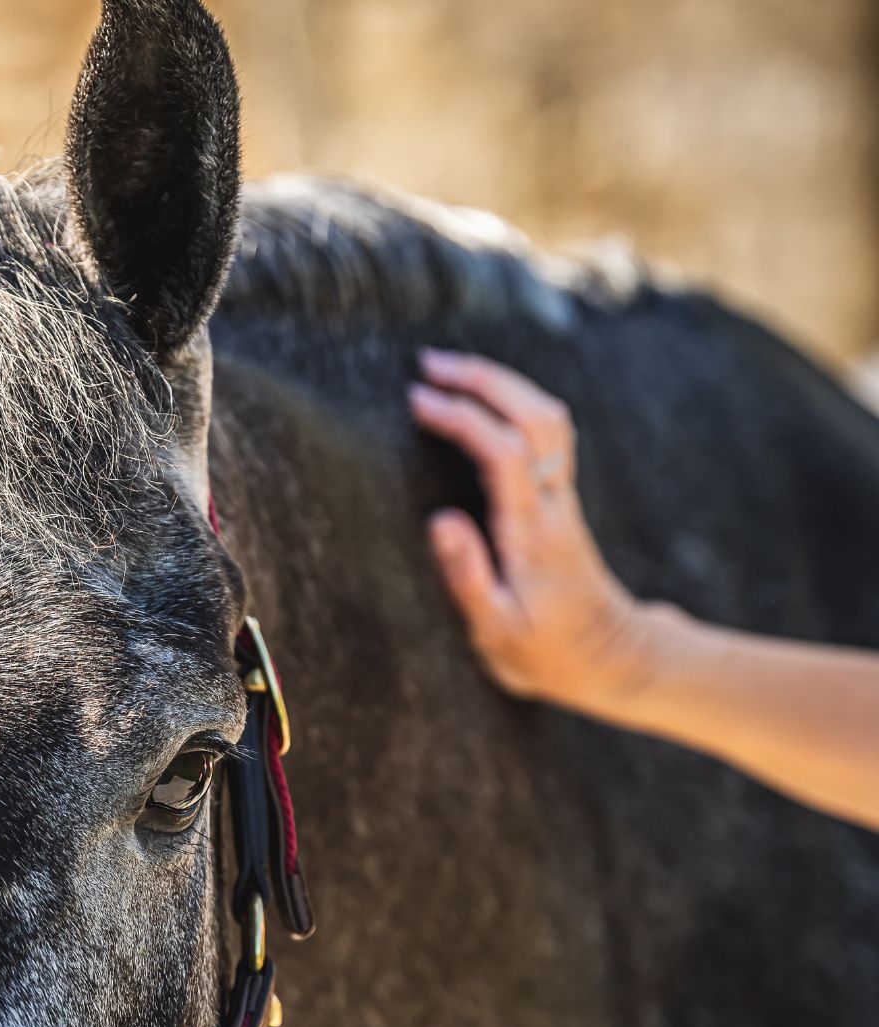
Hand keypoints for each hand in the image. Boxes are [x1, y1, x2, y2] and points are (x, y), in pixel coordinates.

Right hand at [409, 349, 650, 709]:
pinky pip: (549, 431)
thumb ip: (468, 577)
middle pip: (534, 415)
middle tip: (429, 363)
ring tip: (452, 370)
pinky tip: (486, 400)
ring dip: (502, 383)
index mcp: (532, 532)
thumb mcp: (498, 632)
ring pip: (547, 416)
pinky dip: (515, 401)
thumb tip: (440, 519)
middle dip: (483, 378)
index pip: (502, 451)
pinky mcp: (564, 498)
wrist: (612, 658)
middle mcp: (554, 503)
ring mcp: (564, 496)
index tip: (418, 400)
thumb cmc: (548, 652)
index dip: (461, 416)